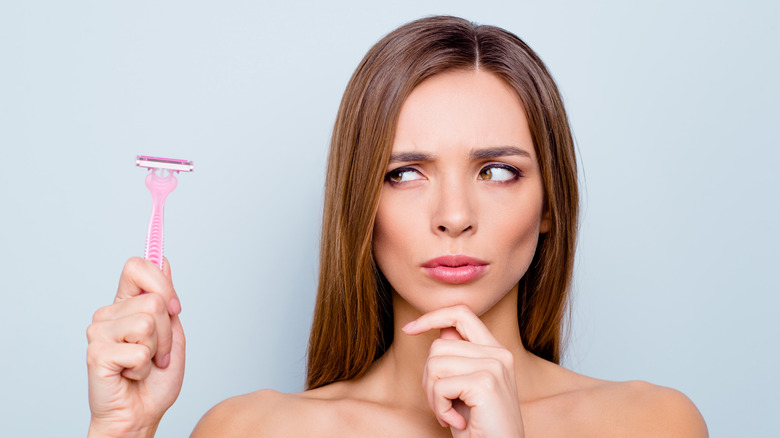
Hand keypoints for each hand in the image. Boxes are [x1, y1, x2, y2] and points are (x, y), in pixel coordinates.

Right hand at [86, 257, 185, 437]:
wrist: (140, 415)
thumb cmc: (155, 380)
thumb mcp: (173, 334)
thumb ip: (167, 301)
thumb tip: (164, 261)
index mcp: (125, 305)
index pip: (137, 266)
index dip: (161, 281)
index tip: (174, 307)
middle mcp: (108, 314)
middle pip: (154, 299)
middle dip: (168, 331)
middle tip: (159, 353)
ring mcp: (98, 332)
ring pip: (148, 323)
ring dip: (158, 350)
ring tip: (145, 364)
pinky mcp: (96, 353)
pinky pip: (139, 350)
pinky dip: (145, 367)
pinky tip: (132, 374)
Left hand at [402, 305, 524, 437]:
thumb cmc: (479, 427)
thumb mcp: (465, 387)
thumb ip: (459, 357)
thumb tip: (441, 330)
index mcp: (496, 350)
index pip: (461, 313)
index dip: (431, 317)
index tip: (409, 329)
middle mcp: (499, 354)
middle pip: (438, 345)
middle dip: (428, 378)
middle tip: (441, 404)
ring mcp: (494, 366)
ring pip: (435, 364)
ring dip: (432, 396)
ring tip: (449, 413)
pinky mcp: (485, 383)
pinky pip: (440, 386)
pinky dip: (439, 408)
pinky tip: (456, 422)